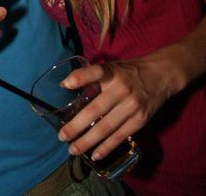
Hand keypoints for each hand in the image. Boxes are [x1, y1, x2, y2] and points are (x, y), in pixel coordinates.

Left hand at [58, 54, 175, 159]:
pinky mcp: (140, 120)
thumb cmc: (129, 72)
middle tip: (62, 136)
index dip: (80, 77)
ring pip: (106, 127)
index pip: (96, 71)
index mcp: (113, 72)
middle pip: (96, 108)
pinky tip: (94, 154)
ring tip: (73, 149)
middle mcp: (121, 88)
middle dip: (76, 125)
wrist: (161, 75)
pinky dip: (107, 147)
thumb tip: (65, 85)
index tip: (65, 85)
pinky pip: (120, 136)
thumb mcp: (112, 67)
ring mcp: (132, 106)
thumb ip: (91, 75)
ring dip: (88, 141)